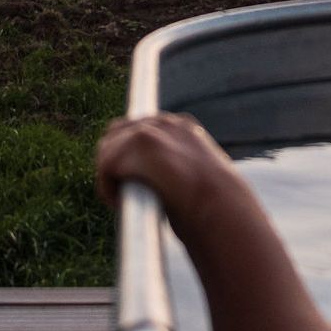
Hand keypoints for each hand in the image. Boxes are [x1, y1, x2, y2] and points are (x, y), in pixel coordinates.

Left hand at [95, 113, 244, 238]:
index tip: (129, 177)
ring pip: (108, 147)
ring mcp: (155, 128)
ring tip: (118, 200)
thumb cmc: (214, 207)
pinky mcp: (142, 142)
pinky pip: (106, 164)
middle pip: (117, 131)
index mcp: (183, 129)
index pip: (141, 129)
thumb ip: (179, 174)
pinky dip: (106, 187)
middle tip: (120, 191)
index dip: (128, 152)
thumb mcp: (197, 181)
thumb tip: (161, 190)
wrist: (224, 208)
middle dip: (112, 161)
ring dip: (108, 174)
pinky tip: (117, 203)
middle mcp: (167, 123)